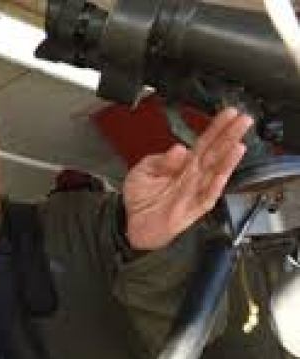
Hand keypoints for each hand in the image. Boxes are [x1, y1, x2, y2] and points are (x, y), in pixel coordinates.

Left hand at [123, 107, 251, 249]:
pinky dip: (214, 185)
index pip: (203, 142)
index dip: (216, 128)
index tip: (229, 114)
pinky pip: (207, 196)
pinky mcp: (194, 208)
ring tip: (238, 144)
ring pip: (216, 173)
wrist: (135, 223)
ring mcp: (196, 191)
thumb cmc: (140, 197)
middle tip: (244, 120)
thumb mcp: (142, 171)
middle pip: (215, 153)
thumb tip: (178, 149)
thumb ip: (160, 160)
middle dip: (230, 136)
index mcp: (182, 163)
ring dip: (228, 159)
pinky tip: (222, 173)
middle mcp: (193, 175)